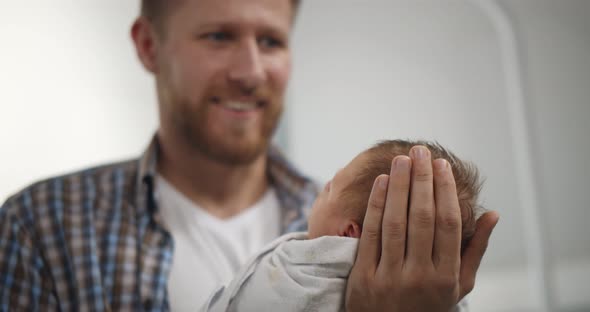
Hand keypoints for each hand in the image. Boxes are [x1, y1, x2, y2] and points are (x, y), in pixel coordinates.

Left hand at [345, 146, 498, 311]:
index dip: (445, 191)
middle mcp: (420, 275)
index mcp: (446, 276)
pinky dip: (376, 205)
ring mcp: (390, 277)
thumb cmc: (428, 305)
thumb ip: (475, 250)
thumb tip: (493, 213)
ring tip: (402, 159)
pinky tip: (382, 182)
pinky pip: (371, 234)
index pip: (448, 224)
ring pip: (396, 222)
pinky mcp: (364, 277)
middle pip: (423, 218)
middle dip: (423, 180)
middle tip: (421, 151)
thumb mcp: (458, 286)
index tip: (442, 165)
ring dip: (400, 186)